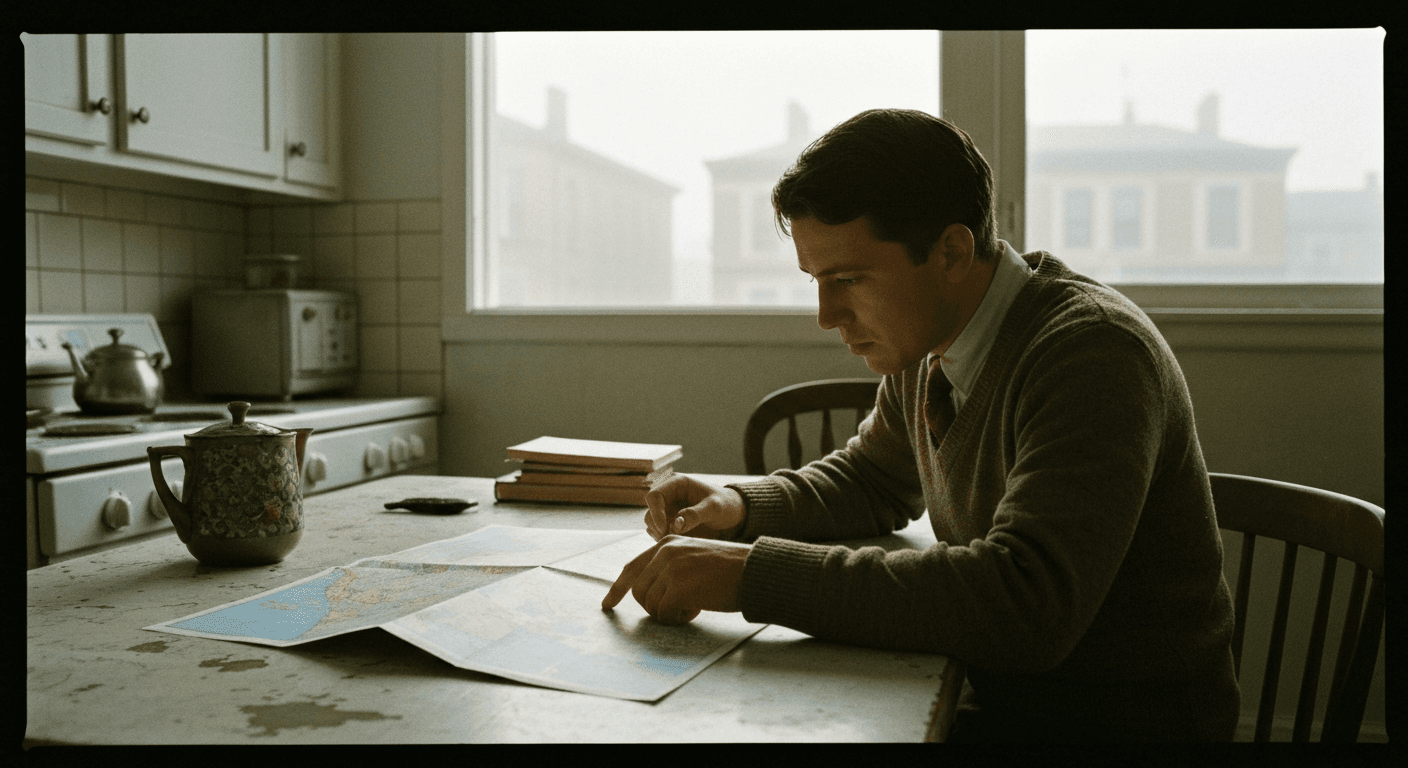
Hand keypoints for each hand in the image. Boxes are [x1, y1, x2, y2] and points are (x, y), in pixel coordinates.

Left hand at [600, 535, 749, 624]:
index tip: (606, 605)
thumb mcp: (693, 558)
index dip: (616, 589)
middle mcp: (664, 553)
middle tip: (676, 610)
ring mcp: (670, 570)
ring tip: (691, 606)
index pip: (632, 568)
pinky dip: (678, 618)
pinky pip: (664, 614)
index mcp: (665, 545)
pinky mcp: (678, 588)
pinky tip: (697, 609)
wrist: (753, 570)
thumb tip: (647, 591)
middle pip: (638, 591)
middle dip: (652, 607)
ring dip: (667, 613)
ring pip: (650, 604)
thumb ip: (669, 568)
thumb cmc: (728, 569)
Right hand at [644, 474, 746, 540]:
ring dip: (660, 534)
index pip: (654, 495)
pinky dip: (664, 539)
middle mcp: (669, 497)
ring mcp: (669, 511)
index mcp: (677, 484)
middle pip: (650, 512)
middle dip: (657, 527)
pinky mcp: (671, 524)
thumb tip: (676, 524)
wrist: (733, 515)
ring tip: (678, 539)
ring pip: (652, 524)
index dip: (655, 512)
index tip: (665, 528)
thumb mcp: (715, 508)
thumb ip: (696, 514)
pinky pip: (659, 533)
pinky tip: (678, 541)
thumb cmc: (726, 505)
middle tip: (671, 538)